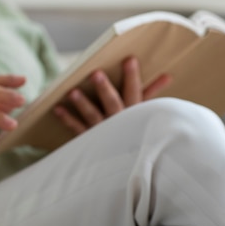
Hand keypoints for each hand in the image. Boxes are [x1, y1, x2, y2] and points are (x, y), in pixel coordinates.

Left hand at [53, 56, 171, 133]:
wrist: (126, 165)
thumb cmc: (136, 131)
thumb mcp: (146, 113)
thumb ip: (152, 93)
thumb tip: (167, 75)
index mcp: (135, 113)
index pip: (135, 92)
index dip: (132, 76)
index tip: (129, 60)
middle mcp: (120, 122)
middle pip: (112, 103)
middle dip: (104, 89)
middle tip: (95, 74)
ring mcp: (104, 132)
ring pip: (93, 116)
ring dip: (82, 103)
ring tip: (72, 92)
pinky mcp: (90, 140)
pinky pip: (77, 129)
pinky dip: (67, 119)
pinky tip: (57, 109)